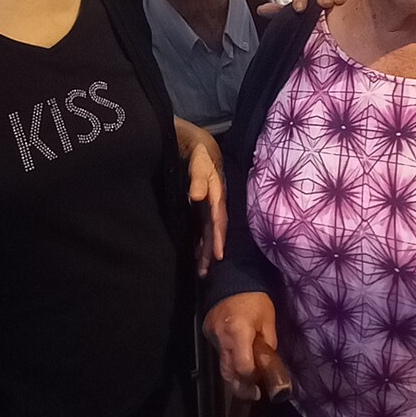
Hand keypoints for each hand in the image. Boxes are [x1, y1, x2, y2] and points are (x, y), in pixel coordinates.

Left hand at [174, 118, 225, 276]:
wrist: (199, 143)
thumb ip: (199, 177)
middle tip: (204, 273)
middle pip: (214, 230)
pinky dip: (200, 242)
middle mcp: (216, 202)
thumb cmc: (199, 151)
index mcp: (218, 193)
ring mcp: (209, 206)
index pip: (218, 219)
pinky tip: (197, 256)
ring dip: (205, 250)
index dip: (217, 237)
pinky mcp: (202, 207)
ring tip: (201, 271)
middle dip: (210, 251)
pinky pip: (202, 228)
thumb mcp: (199, 159)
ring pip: (208, 232)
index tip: (217, 256)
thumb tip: (197, 196)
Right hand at [203, 292, 276, 399]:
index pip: (242, 368)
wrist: (233, 276)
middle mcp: (221, 336)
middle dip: (240, 387)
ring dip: (234, 372)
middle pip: (227, 372)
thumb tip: (266, 367)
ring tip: (248, 376)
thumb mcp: (268, 321)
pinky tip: (238, 355)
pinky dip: (229, 357)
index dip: (251, 380)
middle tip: (252, 393)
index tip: (259, 387)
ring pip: (221, 363)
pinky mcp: (207, 330)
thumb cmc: (255, 298)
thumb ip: (267, 346)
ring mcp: (211, 334)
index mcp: (238, 333)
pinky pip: (218, 351)